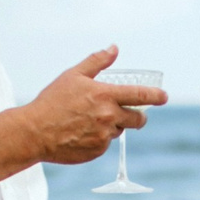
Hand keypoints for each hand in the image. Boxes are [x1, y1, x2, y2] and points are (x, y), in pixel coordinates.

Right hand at [25, 48, 168, 165]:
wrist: (34, 132)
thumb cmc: (52, 101)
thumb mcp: (73, 75)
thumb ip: (97, 62)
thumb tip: (114, 48)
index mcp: (105, 96)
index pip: (141, 95)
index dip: (156, 96)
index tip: (164, 97)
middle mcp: (109, 117)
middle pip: (138, 119)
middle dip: (138, 116)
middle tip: (130, 113)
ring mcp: (104, 136)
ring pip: (119, 131)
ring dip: (113, 126)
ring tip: (89, 121)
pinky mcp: (97, 151)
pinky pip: (105, 144)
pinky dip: (98, 138)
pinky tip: (81, 133)